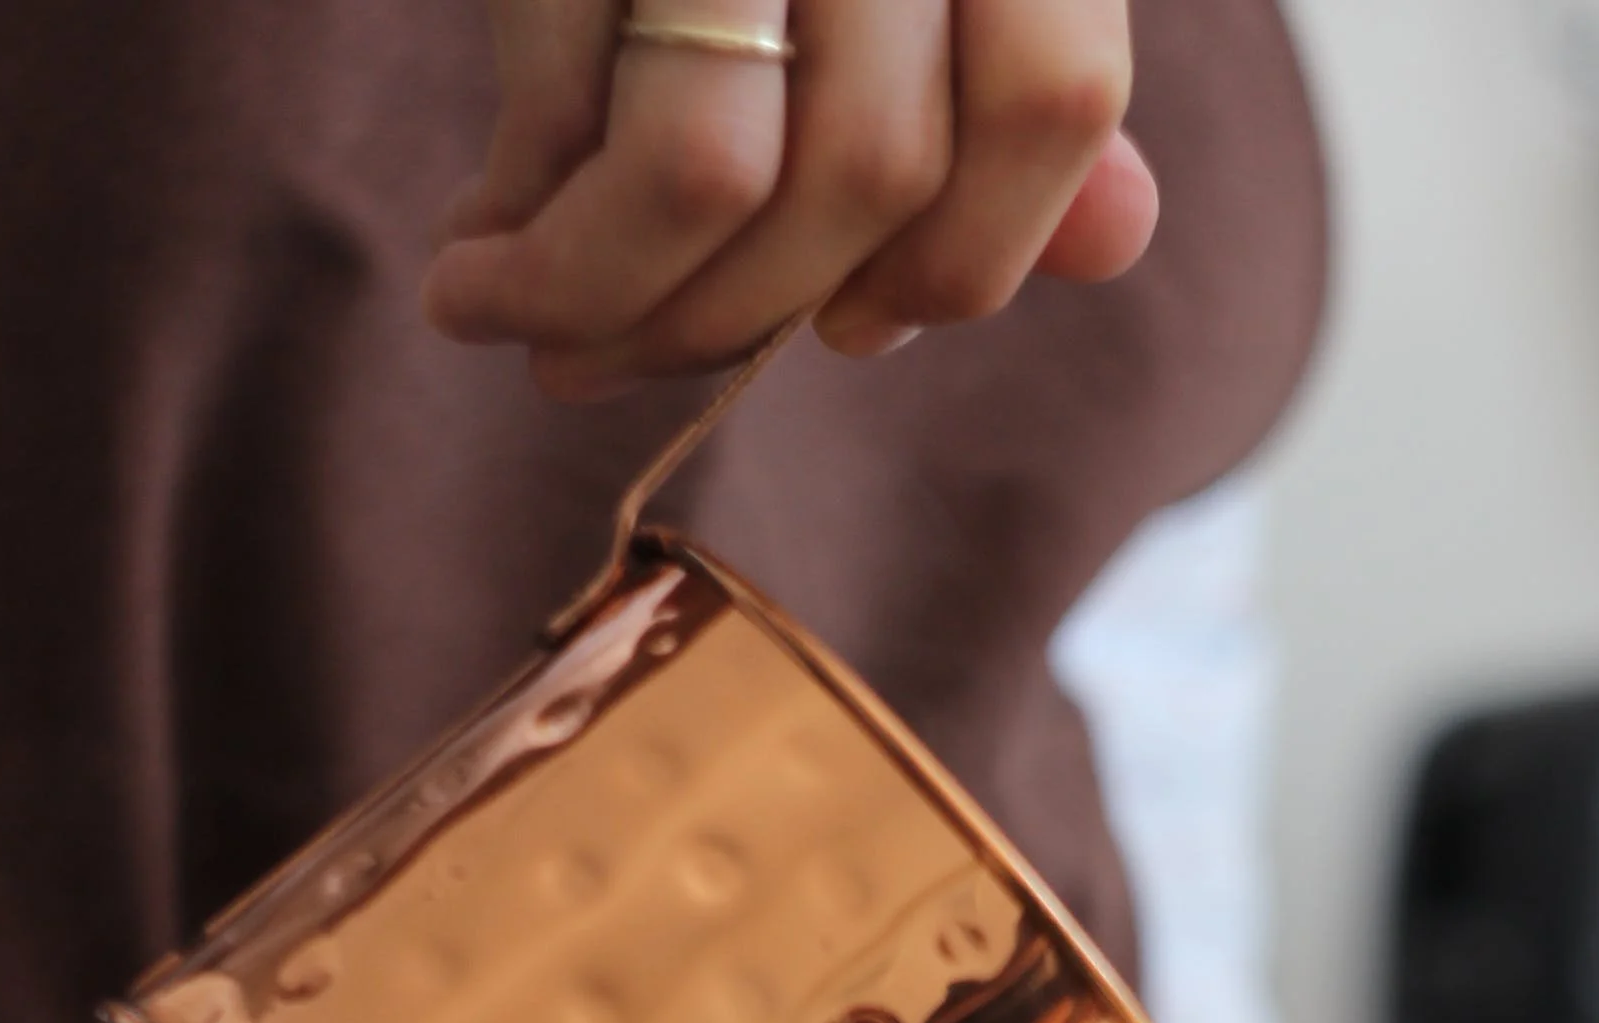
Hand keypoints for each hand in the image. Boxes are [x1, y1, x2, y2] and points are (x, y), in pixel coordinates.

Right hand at [423, 0, 1157, 393]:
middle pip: (869, 169)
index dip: (962, 260)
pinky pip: (562, 110)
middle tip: (617, 361)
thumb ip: (1013, 84)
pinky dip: (523, 221)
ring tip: (521, 326)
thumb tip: (1117, 240)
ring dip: (604, 297)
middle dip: (734, 317)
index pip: (1047, 97)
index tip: (850, 327)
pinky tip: (481, 250)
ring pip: (709, 172)